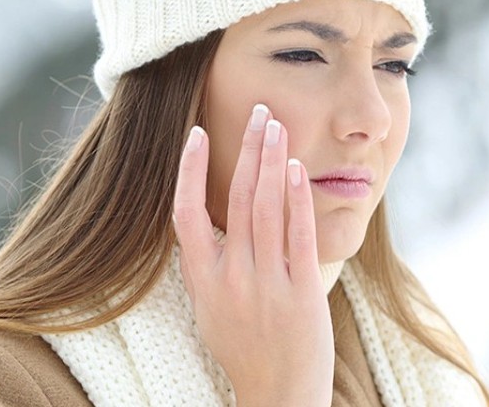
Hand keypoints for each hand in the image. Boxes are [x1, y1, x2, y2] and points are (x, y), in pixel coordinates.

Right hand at [172, 104, 333, 406]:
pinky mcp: (302, 292)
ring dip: (272, 161)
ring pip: (266, 209)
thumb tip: (200, 224)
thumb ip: (207, 266)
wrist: (278, 396)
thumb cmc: (245, 350)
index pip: (186, 214)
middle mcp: (232, 279)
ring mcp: (267, 285)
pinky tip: (297, 169)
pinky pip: (298, 236)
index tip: (197, 134)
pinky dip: (296, 199)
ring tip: (277, 125)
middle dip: (248, 149)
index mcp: (203, 281)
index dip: (189, 171)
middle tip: (258, 111)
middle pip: (236, 199)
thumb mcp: (211, 309)